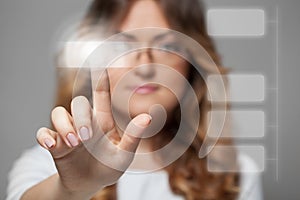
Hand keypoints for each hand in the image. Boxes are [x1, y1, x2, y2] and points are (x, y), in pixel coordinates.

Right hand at [36, 70, 150, 197]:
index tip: (102, 66)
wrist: (89, 184)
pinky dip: (44, 137)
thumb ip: (134, 136)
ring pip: (58, 113)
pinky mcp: (55, 144)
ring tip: (74, 144)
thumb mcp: (124, 154)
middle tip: (86, 138)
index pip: (101, 96)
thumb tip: (148, 117)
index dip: (101, 81)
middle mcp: (84, 122)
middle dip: (81, 117)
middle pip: (78, 103)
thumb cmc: (109, 167)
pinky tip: (52, 146)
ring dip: (63, 126)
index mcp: (102, 122)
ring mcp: (68, 132)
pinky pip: (42, 133)